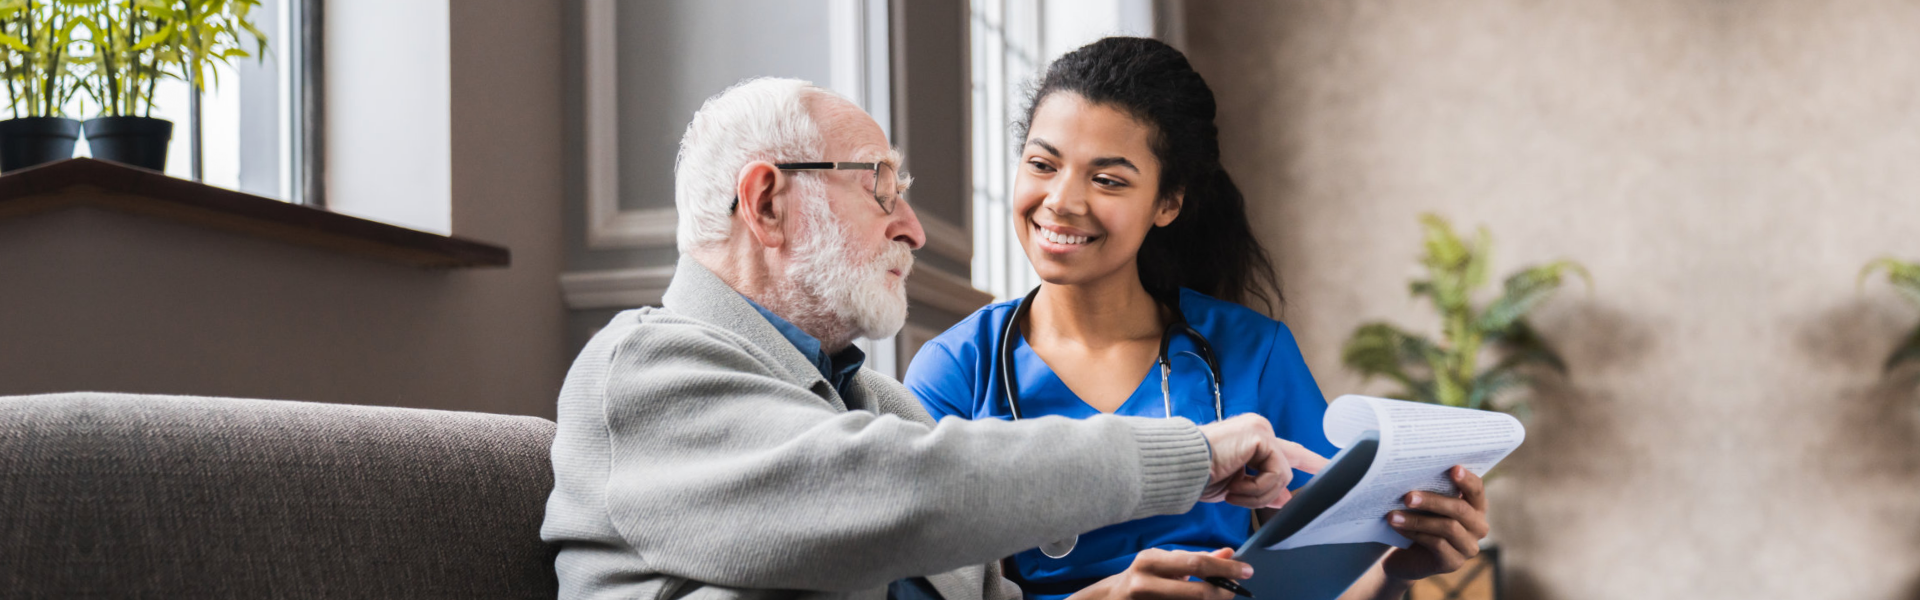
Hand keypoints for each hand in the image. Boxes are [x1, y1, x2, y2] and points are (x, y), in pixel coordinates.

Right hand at [1069, 548, 1249, 599]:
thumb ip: (1197, 558)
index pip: (1197, 563)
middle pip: (1199, 593)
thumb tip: (1229, 552)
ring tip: (1219, 596)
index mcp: (1150, 560)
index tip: (1247, 570)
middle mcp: (1145, 583)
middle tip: (1236, 590)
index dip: (1227, 568)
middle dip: (1224, 592)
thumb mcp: (1165, 562)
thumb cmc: (1142, 577)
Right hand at [1196, 415, 1329, 507]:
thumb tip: (1285, 499)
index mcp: (1251, 438)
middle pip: (1290, 462)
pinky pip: (1275, 474)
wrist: (1180, 467)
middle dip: (1277, 488)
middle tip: (1266, 489)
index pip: (1287, 450)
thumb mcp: (1237, 487)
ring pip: (1282, 475)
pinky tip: (1234, 487)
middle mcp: (1259, 430)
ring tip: (1232, 492)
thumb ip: (1264, 488)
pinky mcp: (1261, 437)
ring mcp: (1262, 431)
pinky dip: (1256, 489)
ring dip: (1257, 494)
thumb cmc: (1198, 475)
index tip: (1327, 467)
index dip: (1310, 461)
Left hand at [1381, 466, 1490, 582]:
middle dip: (1433, 501)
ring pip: (1448, 527)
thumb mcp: (1426, 504)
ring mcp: (1468, 547)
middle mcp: (1478, 527)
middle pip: (1460, 509)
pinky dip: (1415, 534)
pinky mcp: (1454, 563)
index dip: (1467, 479)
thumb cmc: (1419, 520)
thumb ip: (1430, 490)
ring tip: (1393, 515)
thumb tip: (1414, 473)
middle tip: (1407, 496)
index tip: (1452, 468)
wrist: (1406, 557)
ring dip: (1417, 520)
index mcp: (1476, 507)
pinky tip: (1398, 527)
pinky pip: (1437, 545)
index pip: (1477, 490)